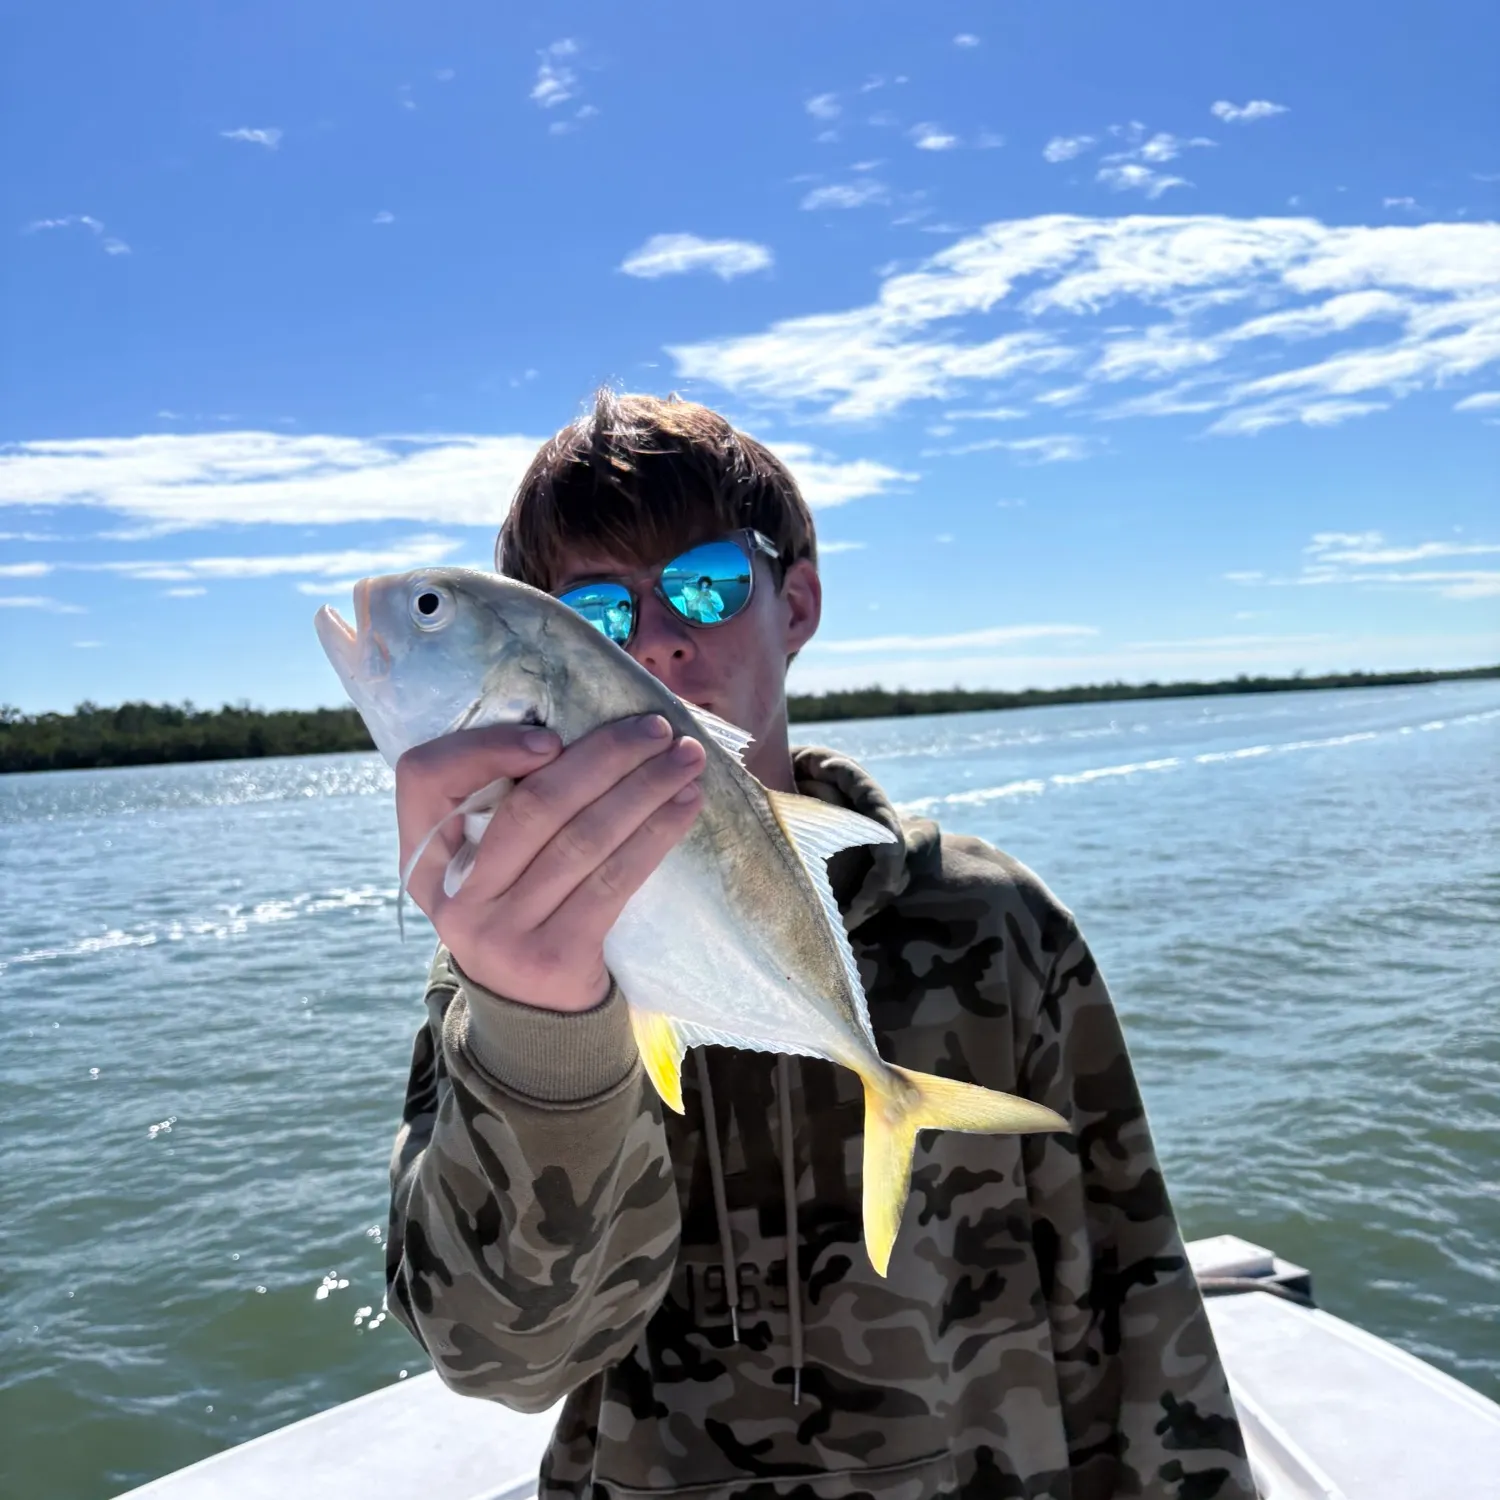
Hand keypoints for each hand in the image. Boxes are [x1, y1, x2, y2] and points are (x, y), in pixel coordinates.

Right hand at [395, 716, 705, 1011]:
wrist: (533, 1018)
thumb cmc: (518, 912)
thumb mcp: (487, 866)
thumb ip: (502, 805)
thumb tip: (583, 726)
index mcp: (426, 858)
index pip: (425, 777)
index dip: (485, 748)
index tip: (552, 734)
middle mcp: (455, 897)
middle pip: (530, 806)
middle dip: (602, 757)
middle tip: (654, 728)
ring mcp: (502, 933)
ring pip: (581, 840)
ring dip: (643, 789)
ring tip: (686, 759)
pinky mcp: (555, 957)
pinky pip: (614, 881)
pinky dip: (655, 834)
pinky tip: (685, 806)